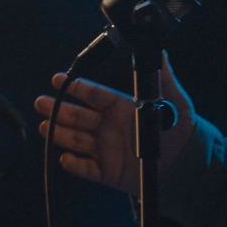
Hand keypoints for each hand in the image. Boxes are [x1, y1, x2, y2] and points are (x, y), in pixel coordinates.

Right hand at [32, 54, 195, 195]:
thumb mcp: (174, 102)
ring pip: (77, 140)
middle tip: (41, 102)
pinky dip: (75, 165)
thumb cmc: (178, 131)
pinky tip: (66, 159)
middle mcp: (109, 126)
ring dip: (60, 133)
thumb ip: (164, 78)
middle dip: (59, 109)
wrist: (184, 165)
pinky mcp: (108, 172)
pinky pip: (87, 169)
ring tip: (45, 127)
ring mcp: (106, 149)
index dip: (77, 88)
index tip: (59, 79)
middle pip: (79, 116)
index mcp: (121, 107)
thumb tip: (160, 54)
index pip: (94, 95)